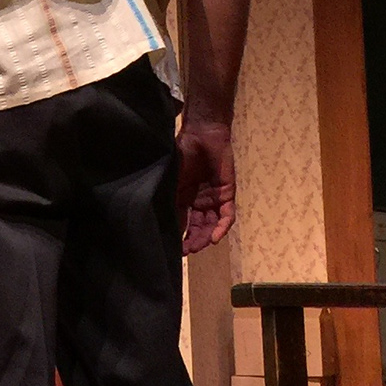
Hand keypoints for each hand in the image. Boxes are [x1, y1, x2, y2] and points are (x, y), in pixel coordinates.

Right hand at [176, 115, 235, 254]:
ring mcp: (214, 199)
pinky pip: (226, 215)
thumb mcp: (172, 177)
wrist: (202, 133)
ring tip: (197, 247)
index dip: (178, 236)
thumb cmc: (183, 151)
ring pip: (211, 225)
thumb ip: (169, 197)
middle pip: (197, 227)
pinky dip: (221, 227)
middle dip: (192, 241)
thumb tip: (159, 219)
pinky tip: (214, 238)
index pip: (181, 222)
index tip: (173, 250)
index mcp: (183, 198)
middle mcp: (198, 202)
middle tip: (187, 251)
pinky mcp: (227, 194)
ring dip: (205, 237)